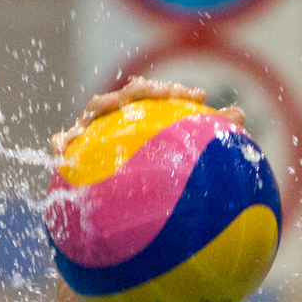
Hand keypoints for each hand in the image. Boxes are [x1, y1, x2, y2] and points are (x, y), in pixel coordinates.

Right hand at [50, 76, 246, 154]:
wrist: (118, 209)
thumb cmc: (153, 173)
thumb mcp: (181, 152)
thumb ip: (207, 132)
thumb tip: (241, 115)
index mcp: (139, 114)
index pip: (156, 94)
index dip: (175, 92)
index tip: (200, 98)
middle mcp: (116, 118)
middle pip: (125, 96)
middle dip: (143, 92)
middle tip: (163, 95)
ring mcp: (91, 132)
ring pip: (91, 113)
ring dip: (99, 108)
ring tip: (112, 107)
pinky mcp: (72, 154)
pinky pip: (62, 147)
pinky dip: (60, 145)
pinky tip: (60, 151)